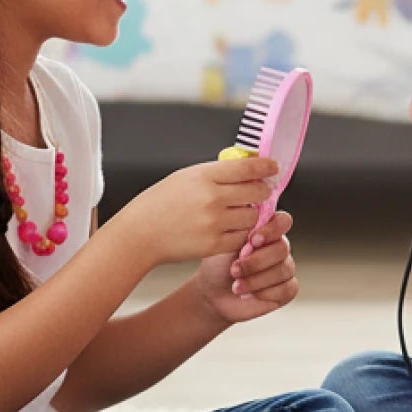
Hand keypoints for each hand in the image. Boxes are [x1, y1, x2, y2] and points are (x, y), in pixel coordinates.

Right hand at [116, 156, 277, 268]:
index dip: (266, 167)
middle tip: (260, 192)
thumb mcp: (186, 177)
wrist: (139, 234)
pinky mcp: (214, 245)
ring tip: (237, 212)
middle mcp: (212, 198)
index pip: (247, 168)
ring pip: (253, 217)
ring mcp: (214, 223)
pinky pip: (242, 237)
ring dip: (250, 214)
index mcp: (204, 176)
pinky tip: (230, 228)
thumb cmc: (160, 203)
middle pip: (257, 192)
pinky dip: (240, 233)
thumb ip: (217, 173)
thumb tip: (248, 168)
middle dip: (262, 191)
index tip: (273, 167)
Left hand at [194, 212, 297, 324]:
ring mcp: (285, 268)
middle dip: (257, 261)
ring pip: (283, 270)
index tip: (252, 240)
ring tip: (236, 285)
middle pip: (282, 248)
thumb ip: (242, 228)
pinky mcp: (286, 289)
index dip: (272, 229)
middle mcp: (279, 247)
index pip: (283, 221)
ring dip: (256, 280)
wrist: (212, 293)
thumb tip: (249, 209)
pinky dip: (265, 293)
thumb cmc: (219, 265)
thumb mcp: (226, 243)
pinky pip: (287, 288)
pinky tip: (250, 294)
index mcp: (267, 231)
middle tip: (235, 269)